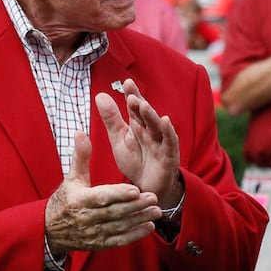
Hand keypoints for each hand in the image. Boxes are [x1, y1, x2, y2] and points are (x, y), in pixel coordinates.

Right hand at [44, 131, 161, 254]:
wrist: (50, 230)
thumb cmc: (65, 200)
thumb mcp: (71, 178)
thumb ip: (80, 156)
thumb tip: (81, 132)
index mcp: (80, 200)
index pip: (102, 197)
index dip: (119, 194)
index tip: (135, 190)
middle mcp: (86, 218)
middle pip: (114, 213)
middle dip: (135, 206)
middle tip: (154, 197)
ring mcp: (93, 233)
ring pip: (119, 227)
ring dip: (139, 219)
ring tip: (157, 211)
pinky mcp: (99, 244)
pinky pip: (119, 240)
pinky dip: (135, 235)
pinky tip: (149, 226)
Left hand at [95, 79, 181, 206]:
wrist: (146, 187)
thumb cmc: (136, 162)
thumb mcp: (119, 140)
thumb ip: (111, 119)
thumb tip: (100, 95)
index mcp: (138, 126)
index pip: (135, 108)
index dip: (132, 95)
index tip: (126, 82)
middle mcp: (151, 131)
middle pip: (146, 115)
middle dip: (140, 105)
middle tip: (130, 95)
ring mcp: (161, 143)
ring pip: (157, 126)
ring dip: (151, 115)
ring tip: (143, 105)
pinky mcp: (169, 156)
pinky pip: (170, 143)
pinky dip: (169, 132)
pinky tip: (166, 121)